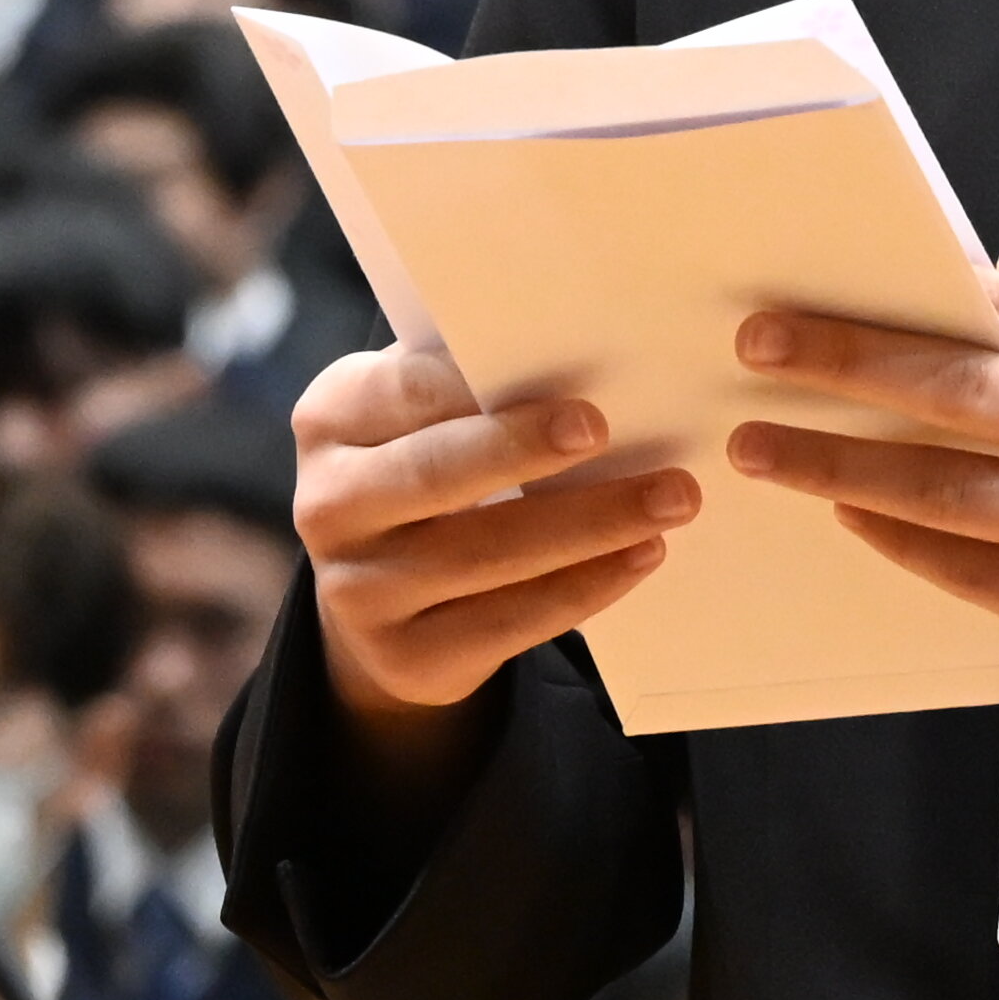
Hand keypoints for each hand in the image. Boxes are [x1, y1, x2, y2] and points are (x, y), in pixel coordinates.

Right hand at [292, 344, 700, 771]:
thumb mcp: (423, 416)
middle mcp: (328, 506)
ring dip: (589, 524)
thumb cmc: (426, 467)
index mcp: (331, 421)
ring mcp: (358, 591)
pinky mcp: (405, 657)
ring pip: (483, 555)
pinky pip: (508, 622)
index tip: (558, 384)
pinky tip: (642, 555)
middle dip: (525, 451)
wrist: (380, 601)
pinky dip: (585, 587)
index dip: (477, 388)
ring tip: (670, 499)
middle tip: (608, 430)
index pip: (404, 392)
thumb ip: (470, 381)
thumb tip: (583, 343)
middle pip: (435, 474)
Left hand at [724, 241, 998, 741]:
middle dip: (849, 368)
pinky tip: (849, 514)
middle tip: (756, 354)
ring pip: (959, 495)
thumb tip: (997, 262)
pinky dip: (909, 546)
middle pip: (968, 395)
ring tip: (764, 449)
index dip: (900, 302)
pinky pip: (985, 578)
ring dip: (846, 467)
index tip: (807, 299)